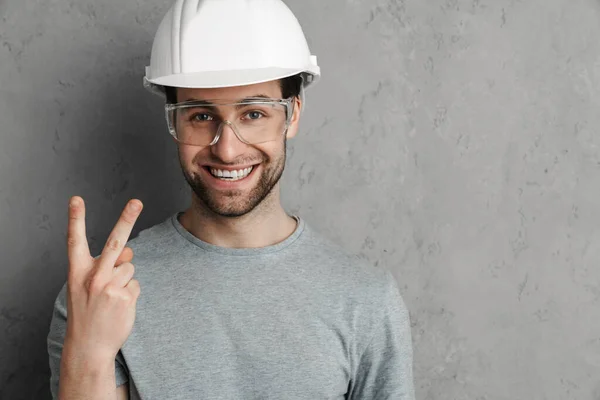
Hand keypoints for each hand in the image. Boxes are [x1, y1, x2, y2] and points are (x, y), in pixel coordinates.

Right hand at [63, 196, 142, 361]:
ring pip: (129, 267)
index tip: (76, 199)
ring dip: (124, 278)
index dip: (76, 219)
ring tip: (111, 297)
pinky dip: (130, 292)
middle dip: (126, 219)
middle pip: (115, 243)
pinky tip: (119, 306)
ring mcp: (110, 287)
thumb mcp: (87, 285)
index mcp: (78, 272)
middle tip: (136, 202)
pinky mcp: (125, 297)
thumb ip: (106, 264)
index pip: (75, 241)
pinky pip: (135, 284)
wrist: (88, 346)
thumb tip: (129, 250)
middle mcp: (93, 277)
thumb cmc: (88, 311)